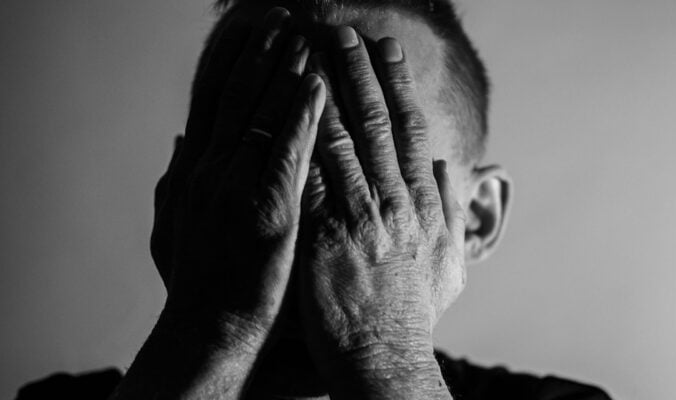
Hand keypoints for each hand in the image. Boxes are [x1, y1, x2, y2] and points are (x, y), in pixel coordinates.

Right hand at [150, 7, 324, 350]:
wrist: (210, 328)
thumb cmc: (198, 280)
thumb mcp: (173, 225)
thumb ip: (175, 180)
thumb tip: (181, 140)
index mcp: (197, 172)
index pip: (215, 104)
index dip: (231, 64)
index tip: (247, 31)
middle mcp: (214, 172)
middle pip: (239, 100)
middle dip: (260, 56)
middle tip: (280, 18)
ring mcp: (240, 189)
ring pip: (264, 118)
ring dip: (285, 74)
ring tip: (305, 36)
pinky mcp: (270, 211)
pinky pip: (290, 154)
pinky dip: (302, 118)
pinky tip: (318, 88)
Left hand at [300, 27, 464, 397]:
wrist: (385, 355)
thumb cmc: (415, 313)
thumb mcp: (450, 261)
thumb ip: (452, 210)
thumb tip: (455, 169)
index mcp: (425, 204)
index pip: (412, 132)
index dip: (400, 87)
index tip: (388, 53)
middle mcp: (397, 200)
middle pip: (379, 123)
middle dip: (362, 73)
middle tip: (347, 33)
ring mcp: (363, 215)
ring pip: (345, 137)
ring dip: (330, 90)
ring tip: (314, 51)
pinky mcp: (328, 233)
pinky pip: (314, 175)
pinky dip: (304, 136)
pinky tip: (291, 106)